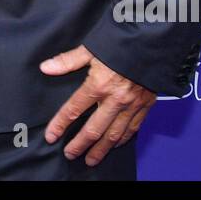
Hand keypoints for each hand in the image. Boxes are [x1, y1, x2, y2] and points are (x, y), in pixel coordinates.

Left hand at [39, 45, 155, 166]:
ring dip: (101, 150)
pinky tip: (115, 145)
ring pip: (114, 135)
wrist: (154, 40)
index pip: (73, 110)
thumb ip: (68, 60)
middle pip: (93, 130)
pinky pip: (133, 128)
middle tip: (70, 154)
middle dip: (79, 145)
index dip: (60, 124)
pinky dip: (123, 139)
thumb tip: (46, 67)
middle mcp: (115, 99)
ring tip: (90, 159)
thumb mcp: (92, 47)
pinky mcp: (146, 104)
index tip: (51, 136)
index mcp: (98, 85)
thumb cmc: (122, 41)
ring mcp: (132, 104)